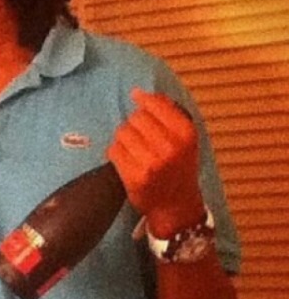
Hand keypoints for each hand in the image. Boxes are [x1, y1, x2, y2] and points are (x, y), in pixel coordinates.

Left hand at [106, 87, 204, 236]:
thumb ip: (171, 114)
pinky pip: (113, 150)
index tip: (136, 95)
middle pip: (135, 117)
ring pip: (122, 132)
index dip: (143, 99)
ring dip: (124, 139)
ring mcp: (151, 163)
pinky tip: (126, 160)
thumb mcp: (185, 139)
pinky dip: (116, 153)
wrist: (176, 205)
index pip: (155, 104)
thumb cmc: (178, 168)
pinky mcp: (134, 176)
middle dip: (134, 123)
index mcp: (186, 133)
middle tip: (140, 136)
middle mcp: (170, 147)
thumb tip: (145, 93)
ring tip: (134, 150)